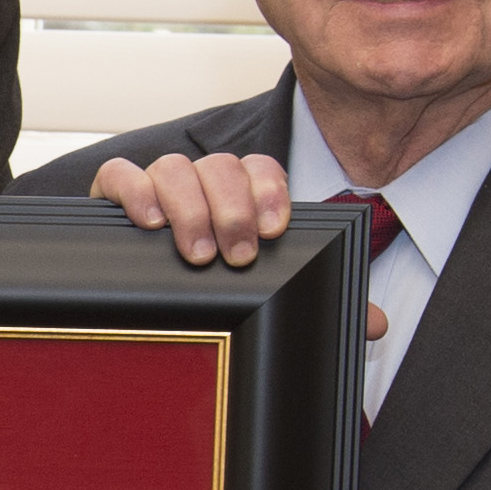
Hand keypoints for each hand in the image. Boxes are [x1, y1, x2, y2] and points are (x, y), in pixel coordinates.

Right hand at [90, 153, 387, 338]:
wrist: (133, 309)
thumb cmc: (212, 291)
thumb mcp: (265, 294)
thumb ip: (319, 300)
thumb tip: (377, 324)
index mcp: (238, 197)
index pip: (260, 167)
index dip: (268, 191)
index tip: (274, 229)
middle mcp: (199, 184)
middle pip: (219, 166)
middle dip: (232, 209)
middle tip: (237, 255)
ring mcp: (154, 187)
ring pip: (174, 167)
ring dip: (189, 207)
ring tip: (197, 252)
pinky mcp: (113, 196)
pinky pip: (120, 175)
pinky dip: (135, 191)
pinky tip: (149, 224)